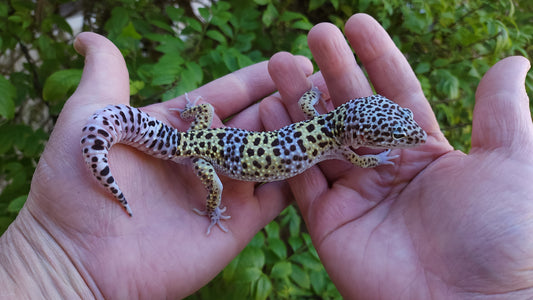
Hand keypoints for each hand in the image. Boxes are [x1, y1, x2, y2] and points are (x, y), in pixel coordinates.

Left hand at [0, 32, 311, 297]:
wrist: (78, 260)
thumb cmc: (75, 187)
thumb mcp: (87, 119)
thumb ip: (105, 76)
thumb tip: (85, 35)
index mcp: (177, 129)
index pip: (228, 95)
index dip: (258, 78)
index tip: (292, 59)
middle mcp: (205, 157)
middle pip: (257, 123)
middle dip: (289, 102)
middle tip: (326, 82)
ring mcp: (223, 190)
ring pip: (271, 156)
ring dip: (301, 135)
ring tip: (335, 113)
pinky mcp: (237, 222)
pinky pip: (276, 197)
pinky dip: (300, 178)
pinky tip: (326, 156)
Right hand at [262, 14, 532, 298]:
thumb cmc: (501, 234)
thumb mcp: (512, 163)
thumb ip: (501, 112)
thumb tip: (513, 61)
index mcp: (427, 151)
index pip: (396, 91)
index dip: (377, 56)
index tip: (356, 22)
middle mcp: (387, 170)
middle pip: (352, 109)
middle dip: (332, 70)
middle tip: (313, 33)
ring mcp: (356, 195)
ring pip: (321, 138)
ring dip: (300, 100)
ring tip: (280, 63)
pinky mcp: (330, 223)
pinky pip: (302, 178)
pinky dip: (286, 147)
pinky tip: (272, 113)